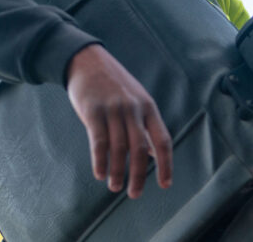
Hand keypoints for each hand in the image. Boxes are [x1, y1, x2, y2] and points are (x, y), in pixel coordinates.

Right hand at [67, 44, 172, 198]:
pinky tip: (100, 174)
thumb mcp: (136, 97)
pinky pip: (98, 140)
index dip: (165, 164)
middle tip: (134, 194)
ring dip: (118, 172)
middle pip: (140, 148)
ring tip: (115, 187)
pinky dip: (100, 160)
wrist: (87, 59)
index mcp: (147, 106)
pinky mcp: (93, 110)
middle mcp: (133, 108)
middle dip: (138, 175)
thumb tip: (155, 155)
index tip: (165, 184)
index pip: (162, 139)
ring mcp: (113, 108)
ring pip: (119, 147)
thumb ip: (145, 124)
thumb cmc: (113, 83)